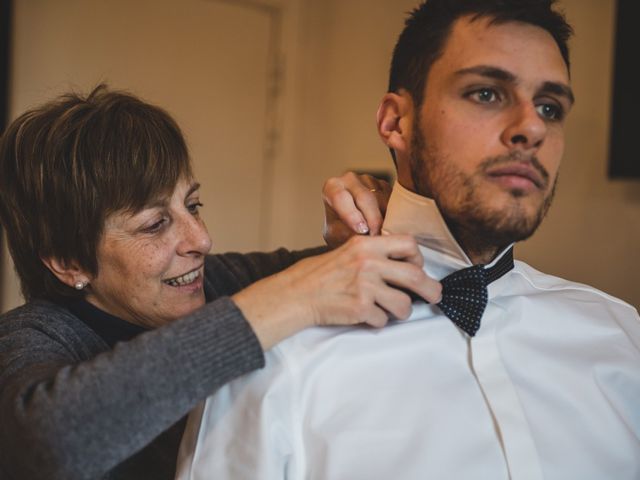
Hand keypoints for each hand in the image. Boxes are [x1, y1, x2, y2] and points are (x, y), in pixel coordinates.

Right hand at [232, 235, 441, 349]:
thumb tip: (406, 267)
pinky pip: (384, 320)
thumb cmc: (321, 274)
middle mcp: (368, 263)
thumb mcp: (347, 252)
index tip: (417, 268)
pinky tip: (365, 316)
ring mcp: (365, 287)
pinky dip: (378, 322)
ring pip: (403, 304)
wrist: (297, 294)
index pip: (408, 244)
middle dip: (431, 289)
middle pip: (415, 276)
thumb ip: (374, 254)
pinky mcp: (360, 309)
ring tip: (392, 311)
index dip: (418, 258)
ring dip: (402, 311)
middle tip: (435, 296)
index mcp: (366, 245)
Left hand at [322, 172, 391, 248]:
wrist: (351, 228)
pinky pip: (395, 200)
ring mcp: (370, 180)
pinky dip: (394, 215)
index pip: (340, 197)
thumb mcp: (337, 235)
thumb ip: (345, 232)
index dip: (352, 215)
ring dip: (386, 219)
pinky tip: (390, 227)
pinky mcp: (386, 185)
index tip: (362, 230)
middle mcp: (350, 179)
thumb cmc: (340, 231)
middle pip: (366, 198)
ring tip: (384, 236)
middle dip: (373, 220)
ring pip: (383, 199)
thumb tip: (363, 232)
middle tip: (377, 238)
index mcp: (332, 187)